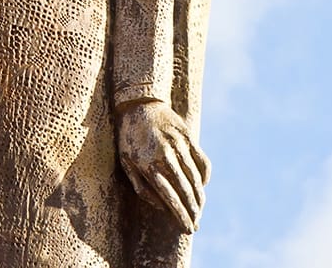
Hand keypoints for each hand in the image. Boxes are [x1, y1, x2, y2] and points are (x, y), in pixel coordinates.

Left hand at [117, 100, 209, 232]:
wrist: (138, 103)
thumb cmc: (129, 136)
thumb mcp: (126, 162)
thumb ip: (142, 188)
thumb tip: (163, 207)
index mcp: (149, 165)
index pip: (171, 199)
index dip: (181, 216)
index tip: (187, 229)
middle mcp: (166, 156)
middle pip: (186, 192)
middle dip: (193, 212)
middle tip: (196, 224)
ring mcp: (180, 145)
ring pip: (196, 179)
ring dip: (200, 198)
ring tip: (200, 210)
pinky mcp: (188, 136)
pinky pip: (202, 161)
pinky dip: (205, 176)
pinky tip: (202, 185)